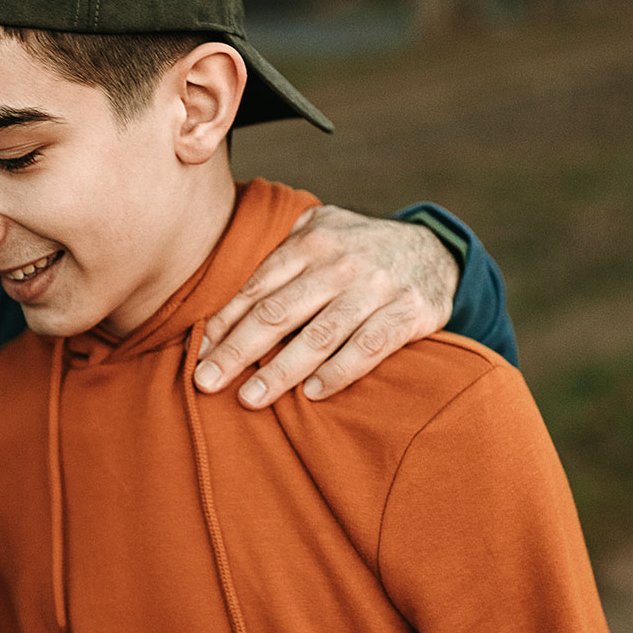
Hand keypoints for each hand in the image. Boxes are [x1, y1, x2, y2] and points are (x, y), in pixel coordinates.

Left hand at [194, 205, 459, 408]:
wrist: (436, 250)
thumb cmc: (358, 249)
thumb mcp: (319, 233)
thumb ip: (278, 256)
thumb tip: (221, 296)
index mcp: (310, 242)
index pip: (256, 288)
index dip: (223, 324)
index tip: (196, 355)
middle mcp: (341, 263)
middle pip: (278, 312)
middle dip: (237, 350)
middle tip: (205, 382)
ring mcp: (376, 287)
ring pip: (320, 334)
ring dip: (281, 370)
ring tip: (250, 399)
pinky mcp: (409, 312)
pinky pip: (370, 346)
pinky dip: (340, 371)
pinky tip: (314, 394)